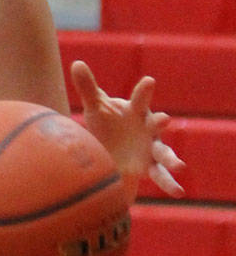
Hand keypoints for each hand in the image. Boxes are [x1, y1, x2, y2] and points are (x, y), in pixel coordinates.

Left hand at [70, 60, 183, 195]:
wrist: (109, 146)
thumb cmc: (106, 122)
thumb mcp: (96, 107)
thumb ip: (88, 87)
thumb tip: (76, 63)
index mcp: (136, 111)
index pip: (140, 99)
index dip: (144, 91)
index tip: (148, 81)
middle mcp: (148, 128)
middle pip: (156, 124)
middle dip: (160, 122)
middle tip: (165, 119)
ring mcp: (151, 148)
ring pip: (163, 153)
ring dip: (171, 159)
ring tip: (179, 167)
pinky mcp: (149, 167)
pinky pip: (160, 176)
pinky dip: (170, 184)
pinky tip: (178, 192)